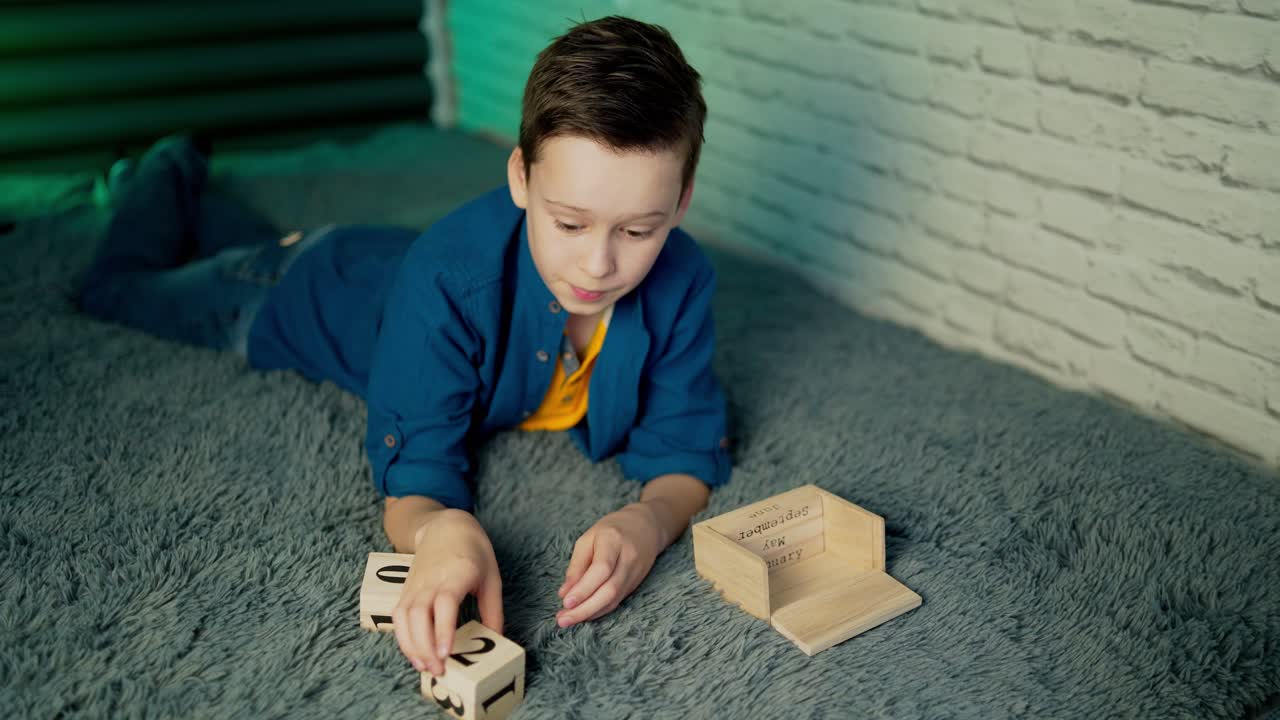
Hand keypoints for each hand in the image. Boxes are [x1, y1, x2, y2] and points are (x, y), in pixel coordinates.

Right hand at [392, 509, 503, 675]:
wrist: (446, 527)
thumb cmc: (473, 552)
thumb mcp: (492, 577)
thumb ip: (493, 610)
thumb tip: (495, 639)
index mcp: (457, 573)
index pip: (445, 602)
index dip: (443, 629)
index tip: (446, 653)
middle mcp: (431, 580)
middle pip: (419, 614)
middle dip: (425, 646)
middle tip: (438, 670)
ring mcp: (415, 585)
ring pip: (403, 617)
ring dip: (411, 645)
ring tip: (425, 667)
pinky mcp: (406, 591)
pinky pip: (398, 616)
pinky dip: (403, 638)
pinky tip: (416, 654)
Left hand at [556, 502, 667, 627]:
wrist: (646, 527)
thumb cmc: (612, 529)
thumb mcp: (588, 538)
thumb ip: (577, 565)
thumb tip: (565, 593)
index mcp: (614, 541)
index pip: (601, 569)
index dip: (584, 588)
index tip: (565, 602)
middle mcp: (628, 559)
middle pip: (609, 590)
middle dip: (584, 609)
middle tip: (562, 620)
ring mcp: (635, 574)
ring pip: (613, 600)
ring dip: (589, 614)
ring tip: (567, 620)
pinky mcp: (635, 584)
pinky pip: (616, 601)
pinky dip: (598, 611)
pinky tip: (583, 615)